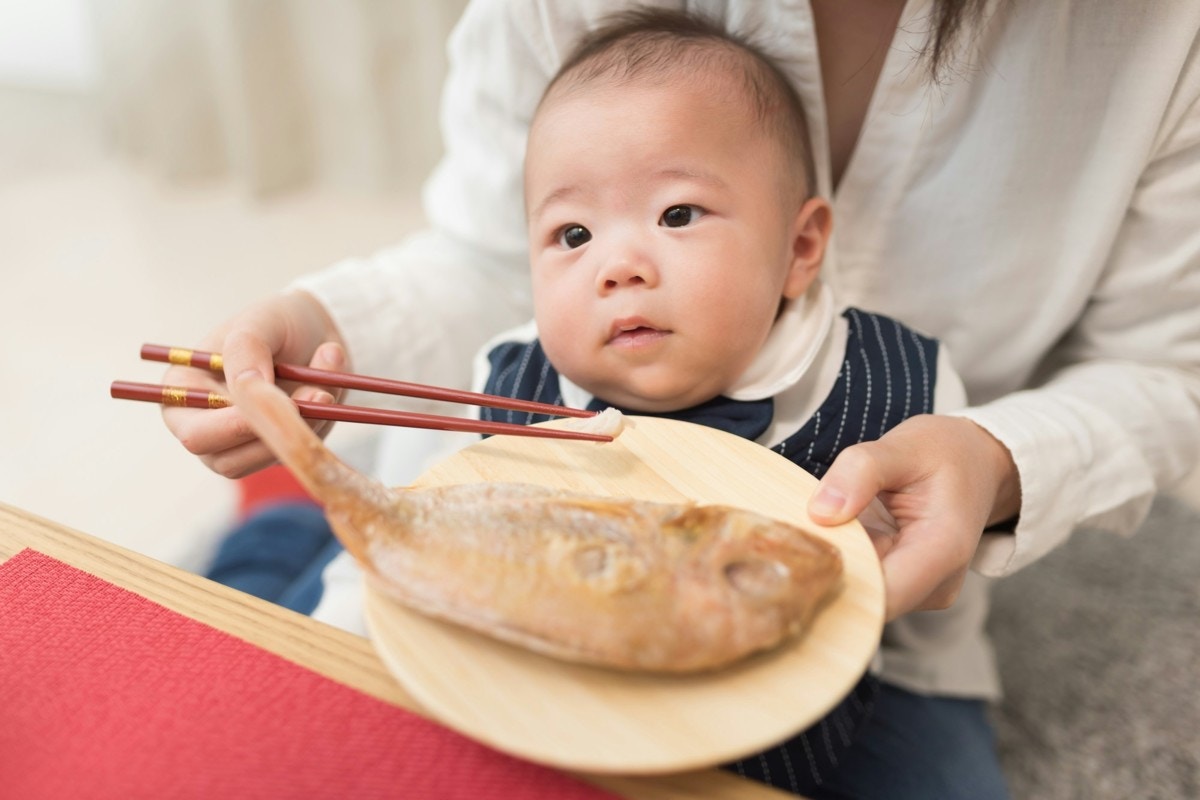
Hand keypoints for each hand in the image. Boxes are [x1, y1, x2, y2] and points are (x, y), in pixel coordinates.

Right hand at [161, 290, 346, 477]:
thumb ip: (246, 348)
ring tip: (324, 384)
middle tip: (317, 395)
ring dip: (304, 426)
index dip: (232, 428)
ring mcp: (241, 444)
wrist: (316, 332)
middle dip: (275, 431)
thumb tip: (248, 386)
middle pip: (228, 462)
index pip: (194, 433)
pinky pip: (297, 451)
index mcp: (183, 393)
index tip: (275, 404)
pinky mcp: (276, 449)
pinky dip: (319, 424)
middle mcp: (205, 426)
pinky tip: (327, 391)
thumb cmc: (277, 322)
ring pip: (267, 459)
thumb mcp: (260, 321)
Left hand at [807, 415, 1019, 620]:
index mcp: (943, 550)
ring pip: (859, 594)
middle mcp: (935, 583)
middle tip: (788, 538)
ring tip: (809, 530)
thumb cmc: (944, 453)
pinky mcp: (903, 585)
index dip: (837, 582)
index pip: (883, 595)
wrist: (976, 462)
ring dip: (830, 568)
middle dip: (824, 575)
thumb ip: (861, 471)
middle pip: (865, 600)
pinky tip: (826, 535)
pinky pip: (861, 582)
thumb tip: (820, 512)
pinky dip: (839, 562)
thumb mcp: (903, 446)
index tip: (798, 555)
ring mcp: (920, 590)